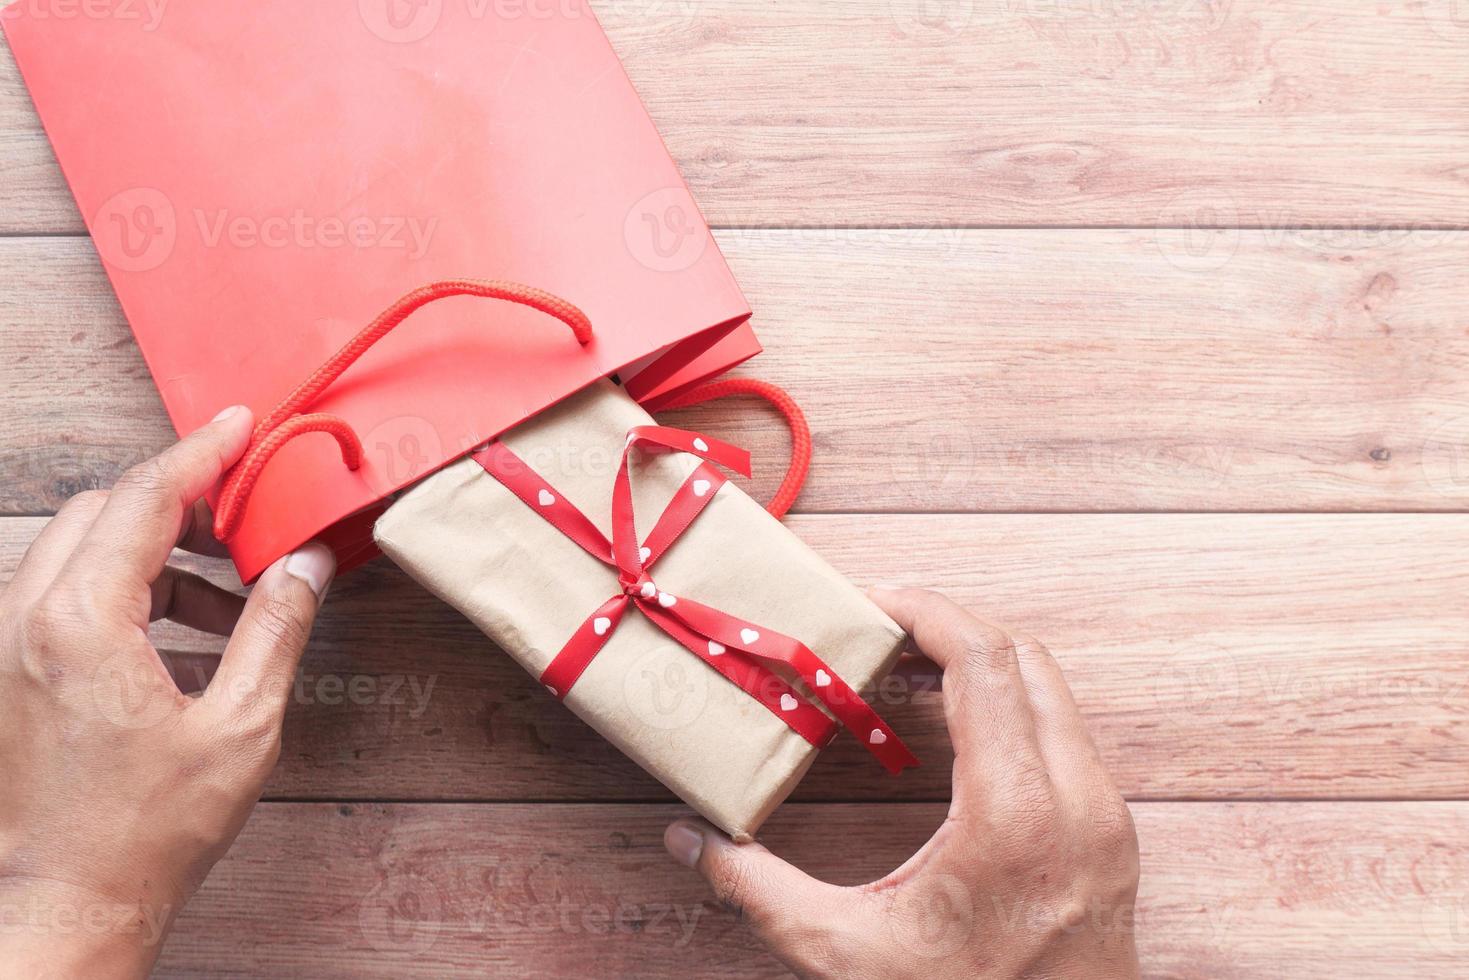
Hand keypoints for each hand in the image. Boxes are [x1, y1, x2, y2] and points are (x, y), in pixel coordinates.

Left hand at [0, 406, 335, 977]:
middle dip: (175, 501)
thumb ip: (274, 632)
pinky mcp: (5, 673)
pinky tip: (178, 645)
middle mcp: (26, 621)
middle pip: (103, 511)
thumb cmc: (142, 831)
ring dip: (150, 552)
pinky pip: (60, 597)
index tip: (238, 426)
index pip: (145, 499)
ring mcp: (6, 647)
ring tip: (221, 597)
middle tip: (238, 517)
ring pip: (77, 551)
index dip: (201, 454)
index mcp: (82, 623)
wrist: (62, 903)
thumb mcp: (239, 728)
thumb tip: (303, 568)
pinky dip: (120, 593)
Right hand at [664, 588, 1139, 978]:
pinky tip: (952, 728)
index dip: (927, 611)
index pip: (983, 660)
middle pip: (1021, 655)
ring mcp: (1104, 813)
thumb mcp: (844, 955)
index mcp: (1015, 814)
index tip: (873, 601)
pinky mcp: (1110, 829)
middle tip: (879, 630)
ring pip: (1049, 687)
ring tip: (906, 672)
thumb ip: (757, 889)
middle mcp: (1077, 799)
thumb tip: (685, 837)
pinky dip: (1008, 704)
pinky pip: (1062, 730)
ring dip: (980, 663)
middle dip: (948, 626)